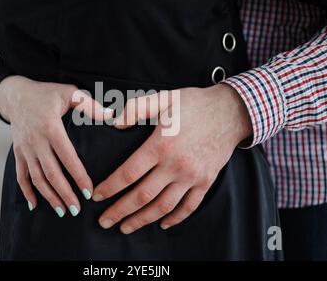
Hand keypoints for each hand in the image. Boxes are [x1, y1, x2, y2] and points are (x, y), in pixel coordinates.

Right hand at [0, 76, 112, 215]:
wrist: (16, 95)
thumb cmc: (47, 93)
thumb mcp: (69, 92)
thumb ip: (89, 105)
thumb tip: (112, 116)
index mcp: (51, 127)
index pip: (67, 156)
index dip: (78, 175)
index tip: (88, 191)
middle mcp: (36, 141)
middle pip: (51, 173)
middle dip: (64, 193)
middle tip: (76, 210)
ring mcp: (25, 148)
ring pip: (36, 178)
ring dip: (49, 196)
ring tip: (62, 211)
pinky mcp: (17, 153)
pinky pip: (21, 175)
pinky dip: (26, 191)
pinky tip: (35, 205)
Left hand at [93, 84, 251, 232]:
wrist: (230, 111)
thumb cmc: (193, 104)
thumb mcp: (163, 98)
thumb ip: (136, 109)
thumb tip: (115, 124)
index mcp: (161, 145)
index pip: (129, 173)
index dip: (111, 187)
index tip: (97, 196)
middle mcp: (176, 165)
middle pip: (143, 196)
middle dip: (120, 211)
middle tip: (104, 222)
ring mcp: (193, 176)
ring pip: (164, 206)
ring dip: (143, 220)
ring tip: (126, 227)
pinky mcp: (206, 181)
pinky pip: (189, 206)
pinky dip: (176, 219)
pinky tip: (162, 224)